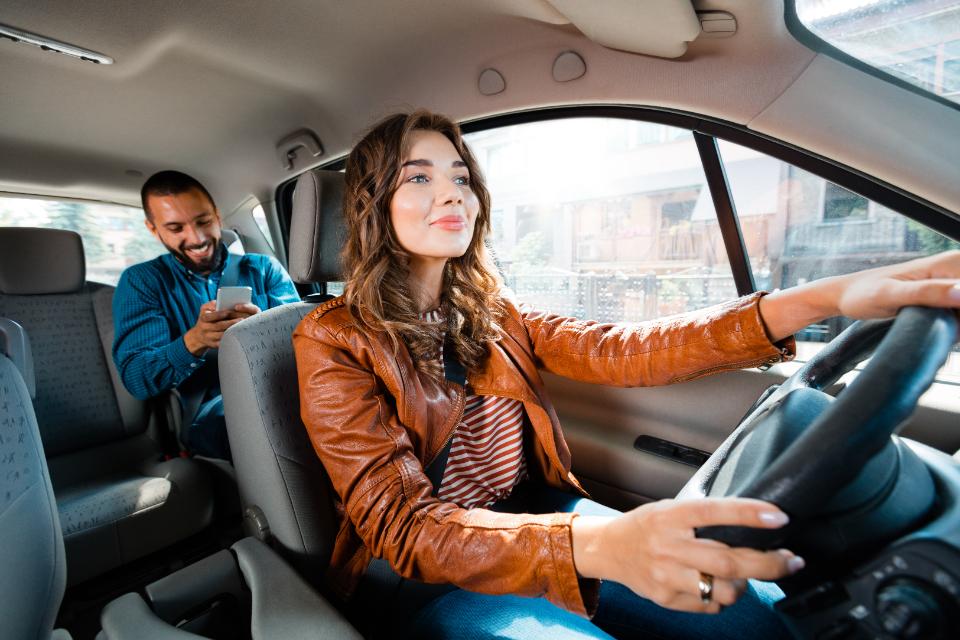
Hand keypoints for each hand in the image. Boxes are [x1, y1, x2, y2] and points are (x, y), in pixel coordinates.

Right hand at [183, 301, 261, 354]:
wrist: (198, 336)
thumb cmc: (206, 318)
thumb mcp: (205, 309)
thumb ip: (212, 304)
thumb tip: (220, 302)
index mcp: (203, 318)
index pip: (210, 316)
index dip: (220, 314)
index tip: (229, 312)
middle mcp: (205, 328)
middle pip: (219, 326)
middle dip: (231, 322)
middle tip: (242, 319)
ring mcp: (209, 337)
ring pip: (222, 335)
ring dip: (233, 331)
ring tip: (242, 327)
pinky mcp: (214, 344)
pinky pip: (223, 343)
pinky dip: (231, 339)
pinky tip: (238, 335)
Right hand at [572, 498, 803, 612]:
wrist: (608, 549)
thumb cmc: (645, 526)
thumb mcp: (670, 509)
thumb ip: (702, 515)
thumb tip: (751, 520)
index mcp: (671, 516)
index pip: (715, 512)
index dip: (749, 514)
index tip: (779, 517)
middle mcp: (668, 546)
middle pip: (728, 561)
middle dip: (768, 563)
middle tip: (791, 560)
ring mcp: (667, 576)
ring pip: (723, 590)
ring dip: (745, 585)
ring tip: (746, 576)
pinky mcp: (666, 598)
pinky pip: (709, 605)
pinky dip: (722, 597)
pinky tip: (719, 586)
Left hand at [834, 250, 959, 319]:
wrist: (846, 295)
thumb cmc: (863, 293)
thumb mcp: (892, 296)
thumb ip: (928, 293)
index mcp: (949, 263)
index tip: (953, 325)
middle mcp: (954, 267)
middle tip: (939, 329)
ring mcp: (950, 280)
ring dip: (958, 324)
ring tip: (933, 327)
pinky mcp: (944, 292)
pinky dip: (955, 325)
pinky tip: (937, 328)